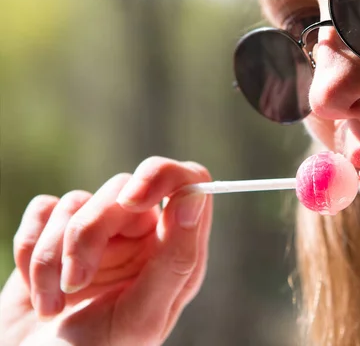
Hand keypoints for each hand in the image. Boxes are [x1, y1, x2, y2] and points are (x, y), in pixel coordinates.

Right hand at [0, 157, 212, 345]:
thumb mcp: (140, 317)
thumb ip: (176, 260)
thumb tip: (193, 198)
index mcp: (175, 253)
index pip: (190, 183)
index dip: (164, 178)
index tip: (133, 201)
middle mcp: (142, 236)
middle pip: (126, 189)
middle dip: (90, 234)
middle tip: (77, 281)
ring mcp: (99, 232)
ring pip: (79, 201)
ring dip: (53, 257)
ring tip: (54, 306)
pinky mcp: (56, 230)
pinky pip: (44, 210)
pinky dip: (30, 252)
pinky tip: (38, 290)